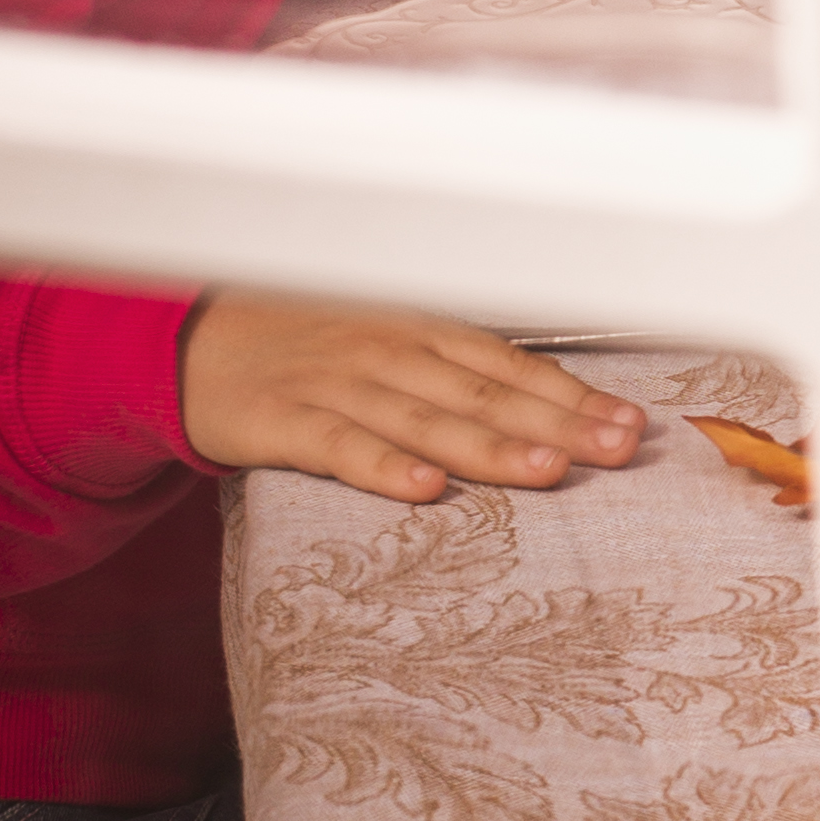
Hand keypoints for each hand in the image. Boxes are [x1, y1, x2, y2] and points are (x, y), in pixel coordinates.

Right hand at [179, 296, 647, 507]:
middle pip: (484, 392)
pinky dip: (382, 465)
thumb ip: (455, 377)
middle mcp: (387, 353)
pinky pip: (339, 446)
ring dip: (491, 445)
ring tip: (548, 469)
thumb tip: (549, 413)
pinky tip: (425, 488)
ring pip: (425, 418)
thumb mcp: (386, 347)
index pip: (511, 364)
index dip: (573, 395)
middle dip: (558, 422)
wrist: (190, 345)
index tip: (629, 422)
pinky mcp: (282, 419)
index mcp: (420, 333)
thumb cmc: (307, 350)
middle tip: (616, 449)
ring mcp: (335, 385)